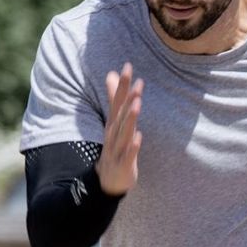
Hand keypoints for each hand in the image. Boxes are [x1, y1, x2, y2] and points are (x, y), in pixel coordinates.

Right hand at [97, 62, 143, 195]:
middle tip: (137, 82)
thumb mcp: (115, 122)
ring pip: (124, 133)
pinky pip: (128, 155)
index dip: (123, 84)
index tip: (128, 66)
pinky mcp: (123, 164)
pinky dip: (133, 146)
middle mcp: (113, 134)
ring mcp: (117, 149)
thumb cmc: (114, 147)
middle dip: (128, 98)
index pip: (117, 100)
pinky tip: (139, 137)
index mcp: (113, 124)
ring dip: (130, 119)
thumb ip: (114, 98)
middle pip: (121, 114)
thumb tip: (112, 74)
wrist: (106, 181)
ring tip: (138, 104)